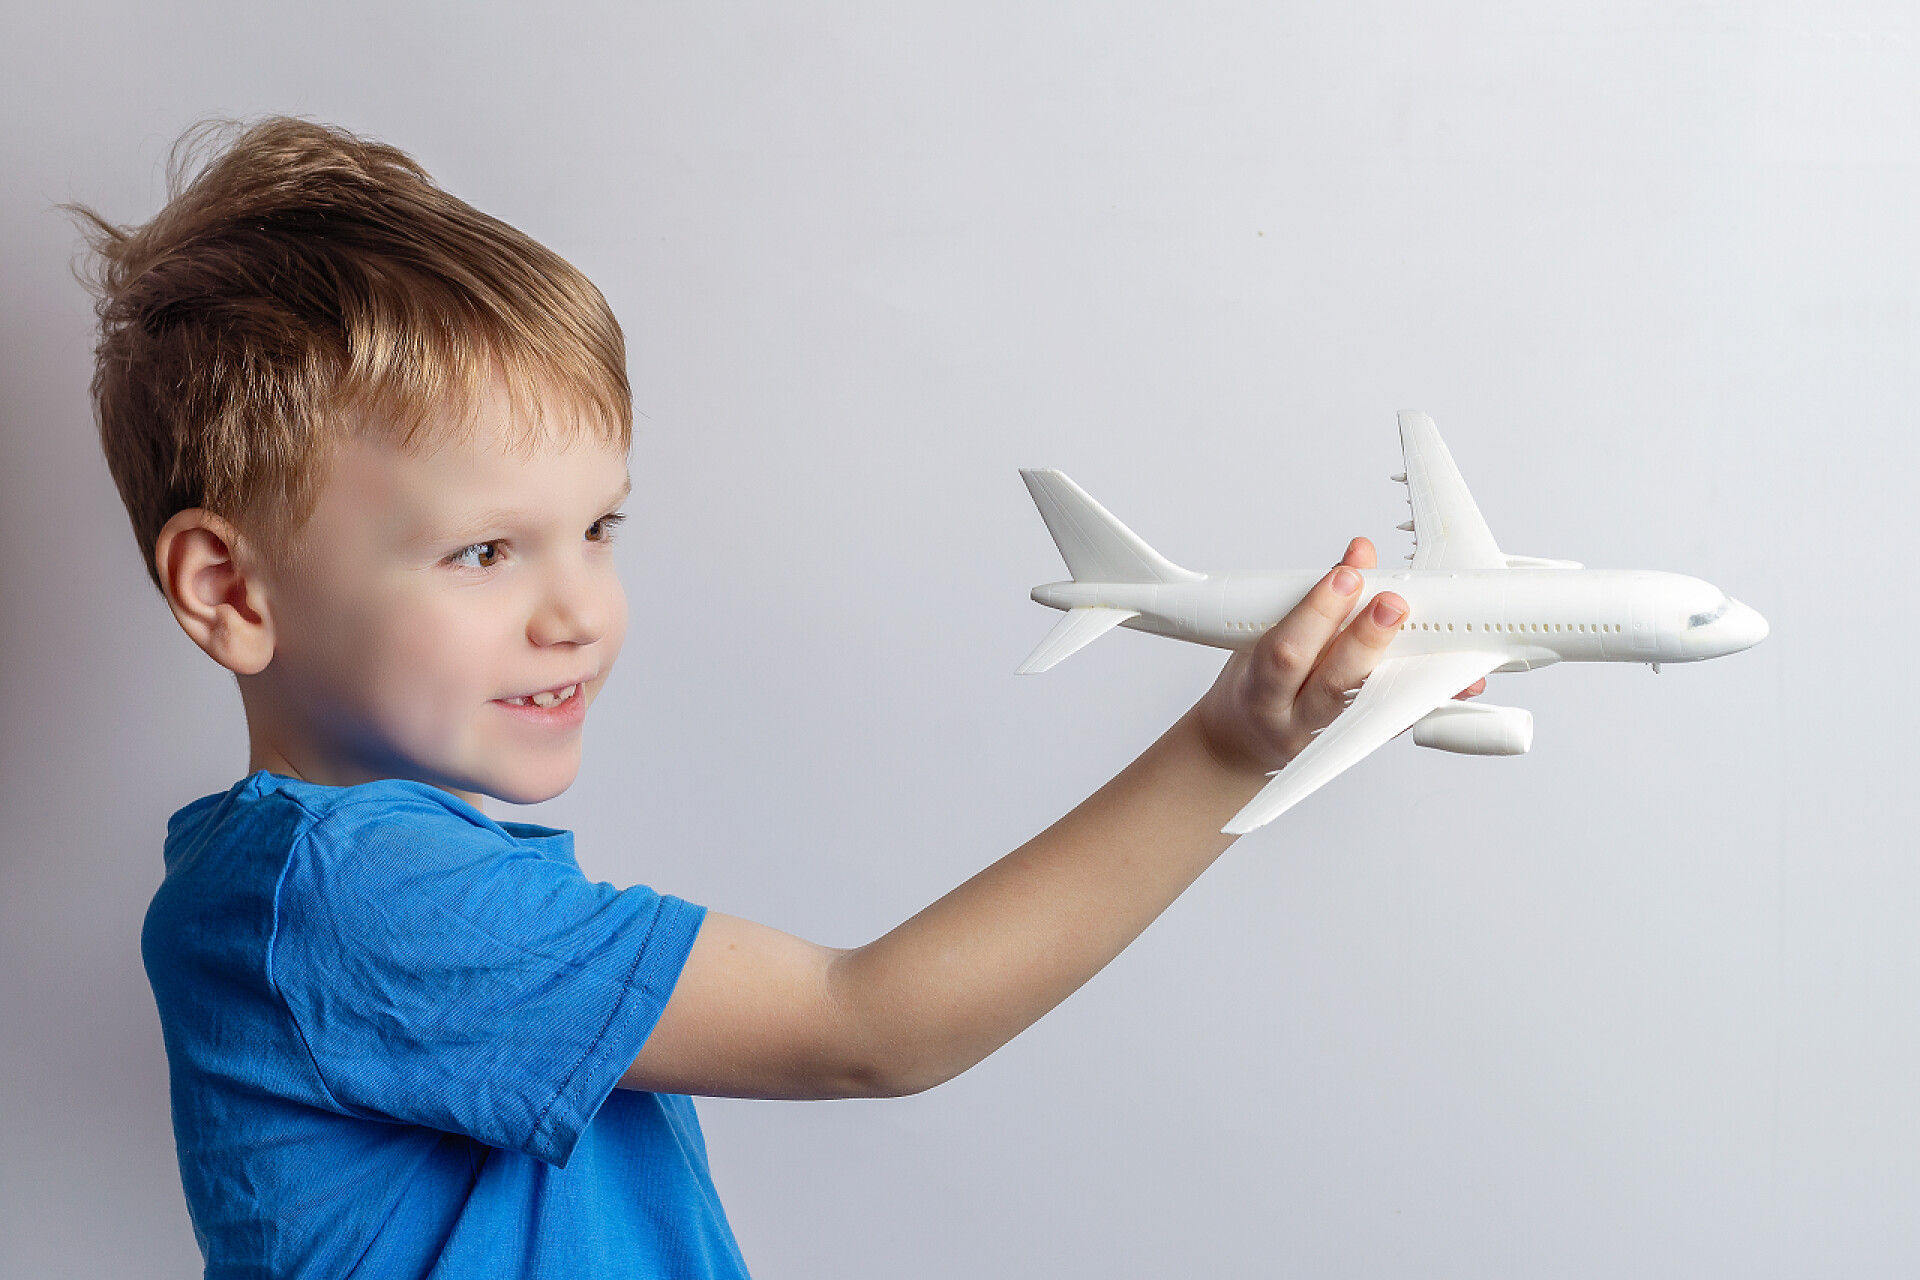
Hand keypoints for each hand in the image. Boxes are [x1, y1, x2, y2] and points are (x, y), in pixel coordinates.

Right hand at [1193, 536, 1409, 776]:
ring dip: (1405, 668)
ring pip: (1368, 706)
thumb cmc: (1251, 687)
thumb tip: (1358, 554)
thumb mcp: (1261, 640)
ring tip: (1433, 635)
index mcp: (1259, 690)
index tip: (1347, 575)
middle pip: (1330, 683)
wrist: (1242, 747)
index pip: (1286, 651)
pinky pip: (1396, 726)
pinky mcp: (1358, 745)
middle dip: (1364, 639)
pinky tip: (1459, 684)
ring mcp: (1326, 737)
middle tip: (1393, 602)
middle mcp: (1293, 720)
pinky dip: (1426, 701)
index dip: (1317, 614)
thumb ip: (1309, 600)